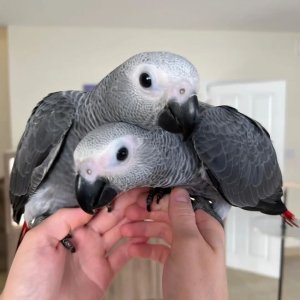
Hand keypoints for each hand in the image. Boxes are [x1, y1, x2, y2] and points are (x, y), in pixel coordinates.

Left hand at [1, 188, 148, 299]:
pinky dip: (135, 246)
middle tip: (139, 194)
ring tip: (144, 210)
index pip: (93, 208)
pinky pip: (123, 255)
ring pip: (119, 232)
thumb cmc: (29, 282)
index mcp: (68, 230)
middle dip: (124, 205)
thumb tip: (87, 206)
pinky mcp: (104, 272)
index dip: (109, 198)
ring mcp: (95, 255)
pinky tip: (143, 236)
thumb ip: (62, 219)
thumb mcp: (38, 240)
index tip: (123, 188)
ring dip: (132, 221)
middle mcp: (84, 240)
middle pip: (109, 217)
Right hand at [121, 188, 227, 299]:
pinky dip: (146, 247)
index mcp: (205, 227)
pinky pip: (159, 249)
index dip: (160, 201)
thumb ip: (182, 216)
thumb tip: (179, 190)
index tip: (141, 201)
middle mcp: (196, 236)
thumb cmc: (197, 286)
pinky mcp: (176, 264)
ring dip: (143, 230)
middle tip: (128, 214)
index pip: (180, 205)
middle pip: (169, 218)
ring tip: (125, 231)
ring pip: (161, 232)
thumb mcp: (189, 245)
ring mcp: (185, 250)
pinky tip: (133, 248)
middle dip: (147, 216)